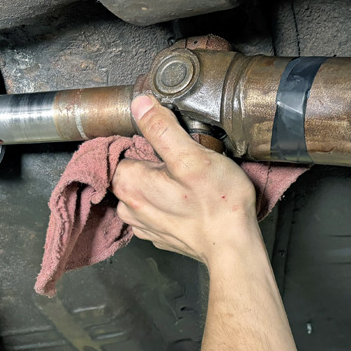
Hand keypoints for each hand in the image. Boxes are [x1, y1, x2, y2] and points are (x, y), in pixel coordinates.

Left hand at [112, 95, 259, 263]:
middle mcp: (128, 207)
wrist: (234, 246)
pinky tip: (185, 197)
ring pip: (141, 189)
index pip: (117, 148)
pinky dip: (164, 200)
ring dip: (157, 180)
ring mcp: (143, 224)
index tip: (162, 137)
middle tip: (180, 156)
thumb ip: (162, 128)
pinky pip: (153, 208)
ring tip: (184, 177)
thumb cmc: (218, 203)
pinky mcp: (159, 234)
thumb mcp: (192, 156)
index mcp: (129, 184)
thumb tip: (140, 104)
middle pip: (129, 168)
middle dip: (149, 158)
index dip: (139, 136)